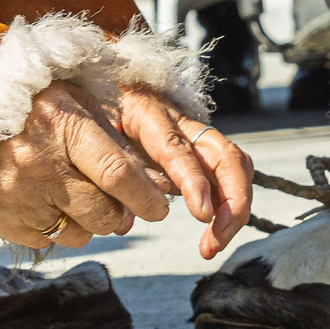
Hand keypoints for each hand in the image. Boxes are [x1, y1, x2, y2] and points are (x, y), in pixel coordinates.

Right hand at [0, 83, 252, 257]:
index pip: (119, 174)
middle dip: (123, 215)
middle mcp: (36, 160)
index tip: (160, 208)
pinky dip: (55, 225)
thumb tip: (162, 187)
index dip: (147, 198)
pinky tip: (43, 198)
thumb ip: (117, 140)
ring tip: (75, 193)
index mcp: (62, 123)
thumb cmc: (32, 104)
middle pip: (105, 213)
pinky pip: (48, 239)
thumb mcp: (77, 102)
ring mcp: (14, 192)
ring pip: (81, 233)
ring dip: (91, 222)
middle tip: (121, 204)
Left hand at [109, 84, 254, 258]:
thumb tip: (124, 223)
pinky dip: (229, 202)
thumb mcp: (95, 135)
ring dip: (235, 206)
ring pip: (235, 163)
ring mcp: (195, 133)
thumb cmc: (97, 112)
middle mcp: (181, 121)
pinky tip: (215, 231)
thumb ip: (112, 174)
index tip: (203, 215)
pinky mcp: (200, 148)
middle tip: (215, 239)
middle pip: (225, 155)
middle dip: (232, 200)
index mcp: (148, 113)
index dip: (194, 182)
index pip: (178, 148)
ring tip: (214, 242)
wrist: (106, 86)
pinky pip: (227, 172)